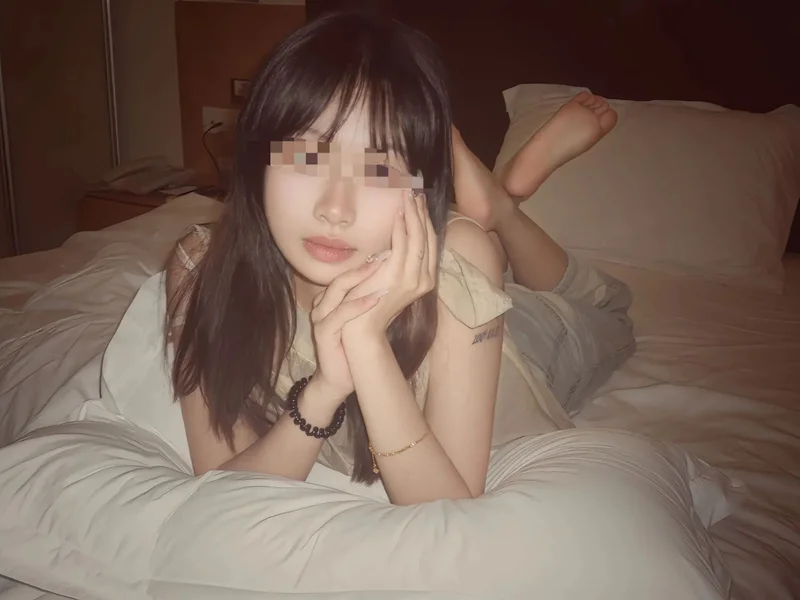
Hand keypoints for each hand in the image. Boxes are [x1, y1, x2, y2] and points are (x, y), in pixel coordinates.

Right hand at [309, 255, 389, 402]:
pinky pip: (340, 314)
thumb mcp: (361, 320)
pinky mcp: (323, 333)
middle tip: (388, 251)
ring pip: (338, 289)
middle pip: (342, 276)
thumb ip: (370, 300)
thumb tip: (394, 282)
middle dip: (366, 264)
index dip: (369, 262)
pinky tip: (376, 297)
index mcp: (332, 299)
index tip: (389, 253)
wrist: (337, 379)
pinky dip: (358, 304)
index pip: (349, 274)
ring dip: (362, 277)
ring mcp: (321, 317)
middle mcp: (323, 304)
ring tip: (383, 266)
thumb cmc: (351, 348)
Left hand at [341, 189, 437, 343]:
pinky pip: (403, 245)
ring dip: (413, 214)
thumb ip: (395, 261)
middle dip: (421, 213)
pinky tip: (398, 213)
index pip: (430, 243)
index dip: (426, 221)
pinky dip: (402, 227)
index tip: (419, 202)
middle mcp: (425, 279)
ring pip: (418, 238)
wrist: (362, 329)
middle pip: (428, 237)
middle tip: (415, 192)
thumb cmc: (370, 303)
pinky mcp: (399, 277)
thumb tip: (394, 238)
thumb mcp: (387, 278)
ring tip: (408, 195)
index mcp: (425, 279)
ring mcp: (414, 279)